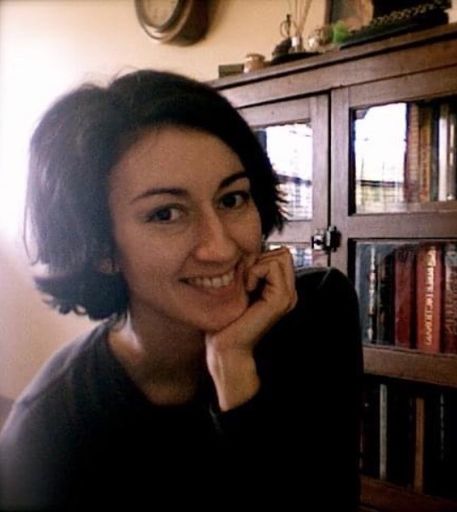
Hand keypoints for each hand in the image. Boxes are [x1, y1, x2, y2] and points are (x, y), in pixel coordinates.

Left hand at [205, 247, 296, 409]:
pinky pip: (272, 267)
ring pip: (281, 256)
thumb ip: (252, 270)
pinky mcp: (281, 299)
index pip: (281, 254)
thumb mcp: (241, 286)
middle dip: (260, 259)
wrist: (227, 345)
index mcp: (281, 290)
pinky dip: (255, 272)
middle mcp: (288, 293)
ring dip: (257, 266)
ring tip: (247, 286)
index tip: (246, 277)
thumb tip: (251, 250)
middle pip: (283, 253)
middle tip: (247, 280)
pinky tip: (248, 289)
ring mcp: (287, 296)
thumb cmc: (227, 319)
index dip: (260, 258)